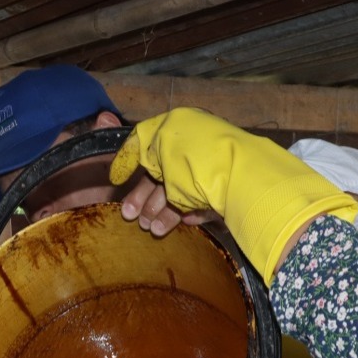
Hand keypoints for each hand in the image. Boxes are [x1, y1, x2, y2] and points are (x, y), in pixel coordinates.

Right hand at [109, 108, 357, 278]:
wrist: (242, 180)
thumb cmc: (195, 159)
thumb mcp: (158, 148)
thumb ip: (138, 153)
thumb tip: (129, 162)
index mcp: (180, 127)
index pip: (147, 145)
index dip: (129, 164)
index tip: (115, 183)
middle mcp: (196, 145)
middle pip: (162, 173)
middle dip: (144, 197)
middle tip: (129, 217)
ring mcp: (213, 169)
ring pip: (180, 192)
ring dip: (162, 211)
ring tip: (152, 230)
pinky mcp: (227, 192)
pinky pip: (201, 202)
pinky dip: (188, 212)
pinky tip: (181, 224)